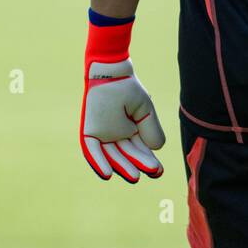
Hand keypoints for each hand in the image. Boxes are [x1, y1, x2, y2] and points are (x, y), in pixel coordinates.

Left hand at [79, 19, 165, 182]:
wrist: (110, 71)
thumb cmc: (127, 88)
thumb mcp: (144, 109)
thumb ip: (150, 129)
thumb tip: (157, 148)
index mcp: (131, 129)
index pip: (140, 149)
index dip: (148, 160)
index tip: (158, 169)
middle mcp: (116, 135)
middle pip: (127, 154)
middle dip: (139, 164)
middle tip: (152, 172)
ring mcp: (102, 135)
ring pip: (112, 156)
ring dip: (122, 167)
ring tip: (135, 177)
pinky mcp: (89, 132)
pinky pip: (92, 151)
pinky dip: (98, 162)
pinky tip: (107, 174)